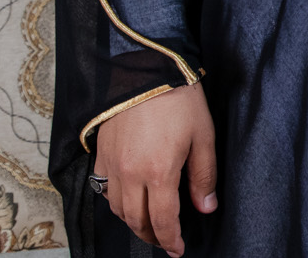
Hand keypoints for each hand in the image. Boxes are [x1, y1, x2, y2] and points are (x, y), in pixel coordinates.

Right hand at [92, 83, 216, 256]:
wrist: (146, 69)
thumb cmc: (179, 99)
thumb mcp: (203, 136)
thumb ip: (203, 176)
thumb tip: (206, 207)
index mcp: (159, 172)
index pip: (163, 221)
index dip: (170, 240)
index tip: (178, 249)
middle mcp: (130, 174)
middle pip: (136, 220)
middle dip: (151, 236)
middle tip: (165, 241)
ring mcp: (112, 164)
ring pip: (117, 209)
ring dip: (133, 222)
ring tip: (148, 224)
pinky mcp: (101, 153)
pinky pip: (105, 189)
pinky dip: (117, 203)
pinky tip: (129, 200)